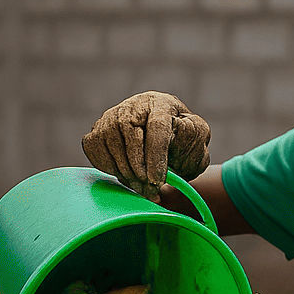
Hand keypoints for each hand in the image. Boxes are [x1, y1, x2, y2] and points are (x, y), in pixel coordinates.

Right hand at [82, 91, 210, 201]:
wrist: (164, 144)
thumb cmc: (183, 142)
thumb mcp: (198, 138)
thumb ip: (194, 133)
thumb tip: (177, 131)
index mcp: (162, 104)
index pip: (157, 125)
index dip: (156, 155)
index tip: (157, 179)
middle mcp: (133, 105)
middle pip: (130, 132)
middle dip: (139, 167)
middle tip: (151, 189)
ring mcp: (111, 117)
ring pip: (112, 143)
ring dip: (126, 172)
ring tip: (143, 188)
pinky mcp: (96, 131)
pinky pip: (96, 150)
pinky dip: (109, 168)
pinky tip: (127, 177)